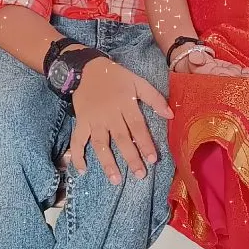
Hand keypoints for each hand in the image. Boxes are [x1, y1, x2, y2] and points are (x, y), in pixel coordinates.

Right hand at [68, 58, 172, 183]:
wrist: (86, 68)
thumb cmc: (116, 76)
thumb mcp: (138, 82)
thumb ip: (154, 98)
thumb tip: (170, 114)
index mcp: (125, 104)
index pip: (137, 127)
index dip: (145, 143)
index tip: (153, 159)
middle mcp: (110, 115)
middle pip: (121, 139)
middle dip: (131, 158)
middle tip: (140, 175)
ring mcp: (94, 120)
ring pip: (101, 144)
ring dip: (108, 163)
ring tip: (116, 180)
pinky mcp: (81, 121)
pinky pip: (78, 140)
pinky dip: (77, 155)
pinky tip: (82, 170)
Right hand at [174, 50, 248, 78]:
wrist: (195, 64)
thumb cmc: (194, 64)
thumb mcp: (193, 61)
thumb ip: (196, 59)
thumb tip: (195, 57)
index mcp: (218, 80)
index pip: (232, 82)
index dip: (242, 79)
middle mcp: (228, 82)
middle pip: (245, 82)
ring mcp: (234, 78)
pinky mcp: (237, 73)